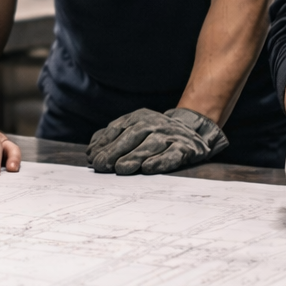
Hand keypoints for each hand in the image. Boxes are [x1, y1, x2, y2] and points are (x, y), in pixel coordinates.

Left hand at [87, 107, 228, 174]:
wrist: (194, 131)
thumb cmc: (155, 134)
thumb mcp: (134, 129)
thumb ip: (112, 137)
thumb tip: (90, 151)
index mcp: (139, 118)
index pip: (118, 129)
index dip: (104, 142)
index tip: (92, 157)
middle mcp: (154, 123)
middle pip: (132, 136)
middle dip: (115, 151)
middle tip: (102, 165)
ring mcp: (170, 135)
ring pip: (151, 145)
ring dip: (135, 156)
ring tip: (121, 168)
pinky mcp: (186, 148)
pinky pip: (172, 154)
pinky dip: (160, 161)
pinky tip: (148, 168)